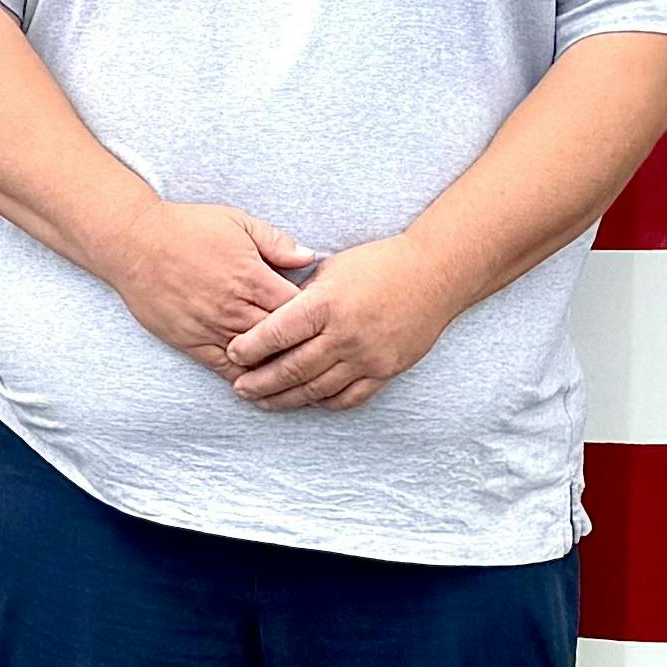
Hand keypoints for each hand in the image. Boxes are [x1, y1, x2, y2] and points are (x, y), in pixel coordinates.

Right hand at [105, 198, 320, 369]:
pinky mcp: (191, 342)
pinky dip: (245, 377)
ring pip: (257, 359)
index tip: (326, 318)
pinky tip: (261, 382)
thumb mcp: (238, 221)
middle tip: (322, 353)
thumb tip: (310, 258)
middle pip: (282, 339)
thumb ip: (277, 242)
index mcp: (252, 277)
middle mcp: (234, 308)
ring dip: (278, 367)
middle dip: (303, 346)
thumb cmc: (187, 228)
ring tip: (300, 374)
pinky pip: (225, 368)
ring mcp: (212, 328)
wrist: (134, 243)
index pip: (298, 310)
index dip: (317, 317)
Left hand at [221, 231, 460, 410]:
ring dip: (285, 399)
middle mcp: (344, 334)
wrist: (433, 274)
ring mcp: (366, 357)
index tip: (232, 354)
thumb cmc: (377, 264)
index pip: (277, 333)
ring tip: (262, 401)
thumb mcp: (331, 269)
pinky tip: (306, 401)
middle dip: (260, 382)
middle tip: (239, 388)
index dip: (250, 348)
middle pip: (291, 369)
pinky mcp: (385, 371)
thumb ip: (301, 296)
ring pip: (316, 389)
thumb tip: (268, 316)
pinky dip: (323, 402)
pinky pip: (348, 397)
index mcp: (326, 304)